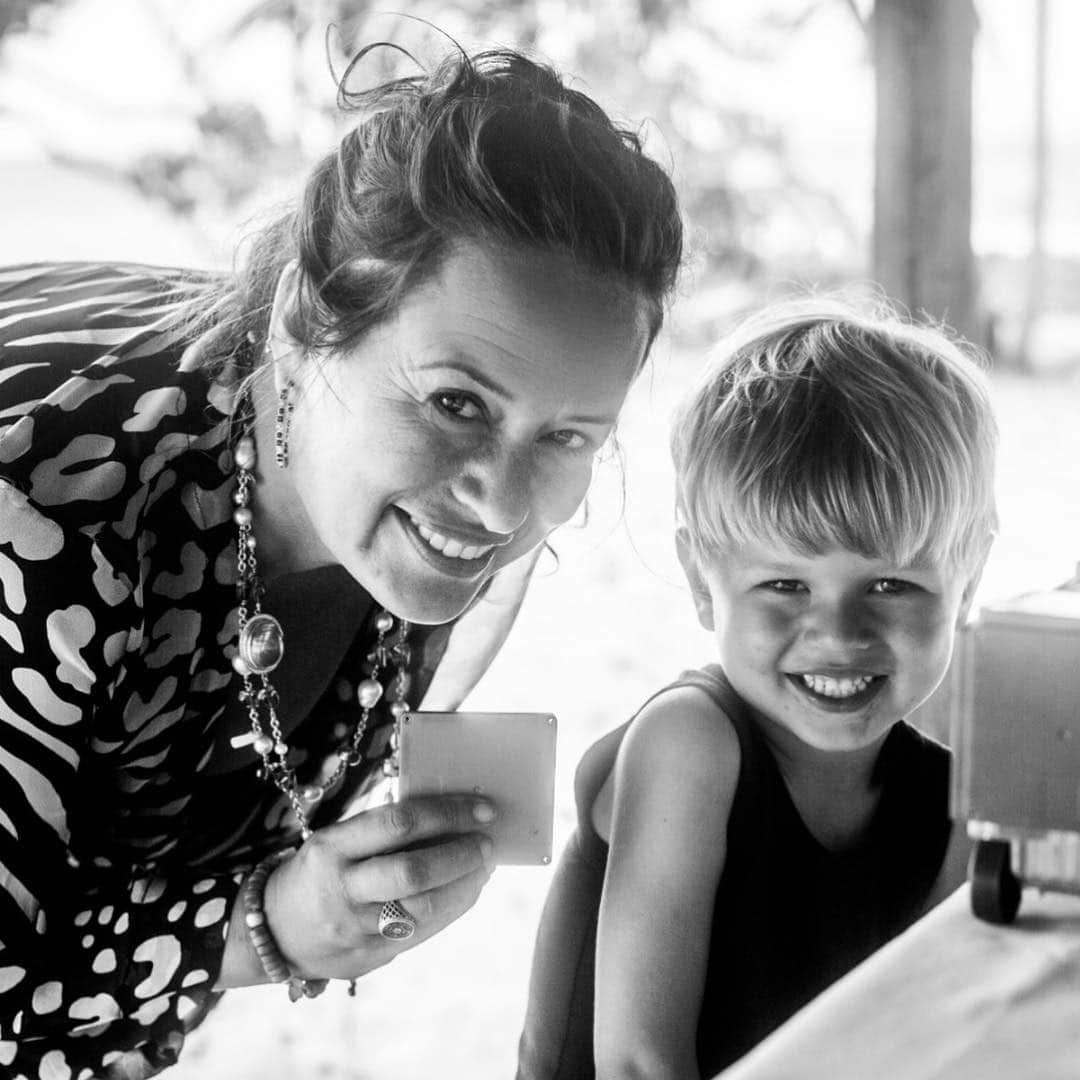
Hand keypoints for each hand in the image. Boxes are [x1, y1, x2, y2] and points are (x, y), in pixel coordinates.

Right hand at [262, 795, 494, 980]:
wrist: (272, 931)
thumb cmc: (318, 870)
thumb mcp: (335, 840)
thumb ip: (381, 830)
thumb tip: (448, 811)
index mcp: (331, 847)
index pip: (398, 824)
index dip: (446, 813)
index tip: (481, 808)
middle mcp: (342, 889)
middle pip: (414, 872)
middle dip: (461, 855)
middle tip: (488, 842)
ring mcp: (355, 928)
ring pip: (423, 909)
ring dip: (465, 886)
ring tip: (484, 866)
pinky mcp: (368, 956)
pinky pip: (421, 932)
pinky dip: (452, 908)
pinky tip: (467, 891)